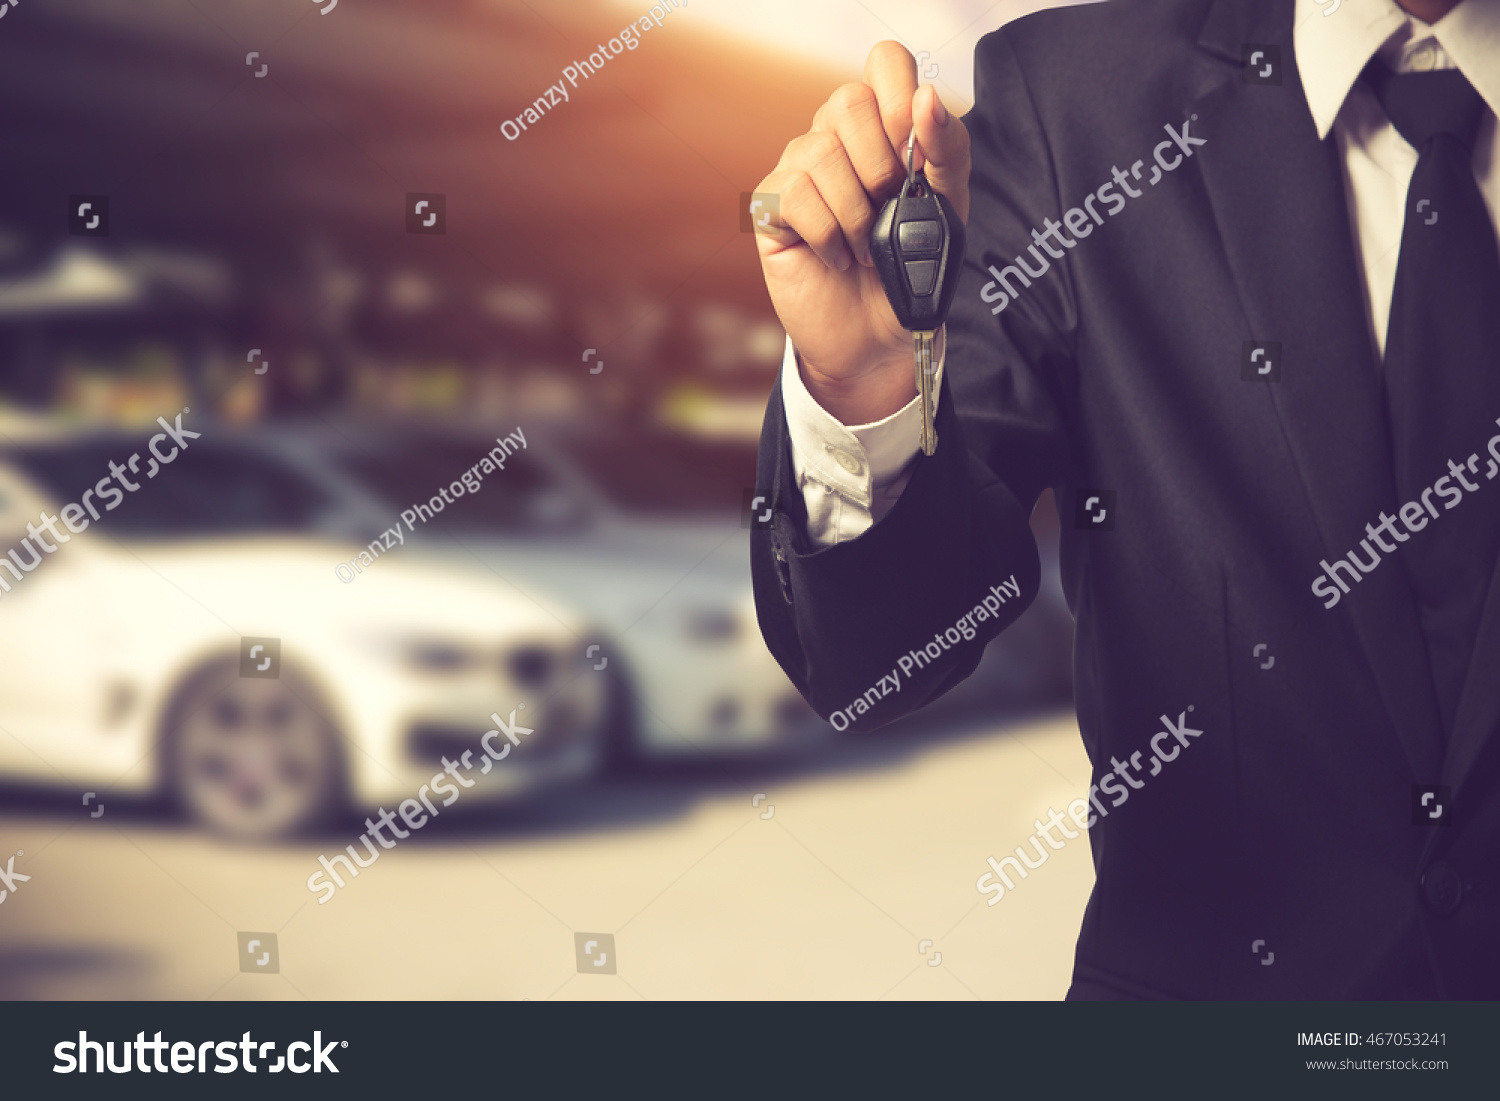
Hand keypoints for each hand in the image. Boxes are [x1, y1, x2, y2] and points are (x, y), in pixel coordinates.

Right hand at [753, 41, 968, 424]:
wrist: (881, 338)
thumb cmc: (912, 269)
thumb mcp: (950, 210)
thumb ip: (948, 150)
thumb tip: (927, 99)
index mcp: (883, 127)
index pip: (885, 62)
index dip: (899, 97)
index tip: (913, 152)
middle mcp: (837, 138)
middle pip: (847, 100)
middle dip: (880, 166)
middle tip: (888, 211)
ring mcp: (799, 169)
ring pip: (820, 151)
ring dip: (856, 214)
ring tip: (864, 246)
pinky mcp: (771, 208)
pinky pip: (796, 195)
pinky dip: (829, 237)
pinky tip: (837, 257)